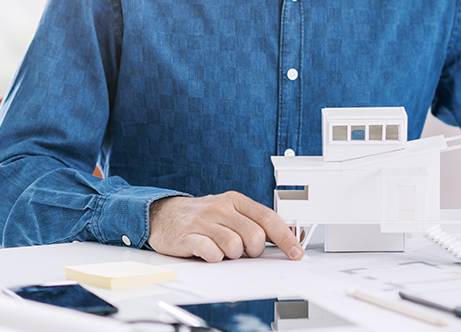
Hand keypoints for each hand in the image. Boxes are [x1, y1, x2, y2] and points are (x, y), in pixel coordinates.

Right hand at [147, 192, 302, 261]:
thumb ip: (255, 223)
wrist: (164, 215)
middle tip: (245, 253)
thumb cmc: (204, 217)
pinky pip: (211, 253)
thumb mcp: (231, 213)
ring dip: (233, 256)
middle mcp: (221, 207)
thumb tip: (287, 238)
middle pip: (254, 235)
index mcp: (236, 200)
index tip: (296, 252)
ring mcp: (203, 221)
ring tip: (224, 251)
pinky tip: (211, 254)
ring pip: (234, 246)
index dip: (286, 238)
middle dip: (255, 251)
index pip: (269, 218)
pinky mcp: (187, 236)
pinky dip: (215, 259)